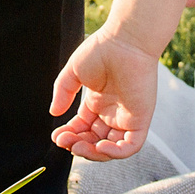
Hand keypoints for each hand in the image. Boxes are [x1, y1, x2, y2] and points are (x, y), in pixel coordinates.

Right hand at [49, 27, 159, 161]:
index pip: (83, 128)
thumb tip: (54, 114)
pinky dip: (115, 152)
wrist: (125, 40)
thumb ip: (63, 92)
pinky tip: (99, 147)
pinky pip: (131, 146)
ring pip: (111, 148)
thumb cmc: (102, 50)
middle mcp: (113, 112)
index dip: (69, 135)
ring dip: (93, 153)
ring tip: (77, 146)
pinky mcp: (141, 119)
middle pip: (95, 140)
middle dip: (78, 145)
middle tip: (64, 142)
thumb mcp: (74, 72)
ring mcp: (127, 117)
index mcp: (98, 102)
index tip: (56, 136)